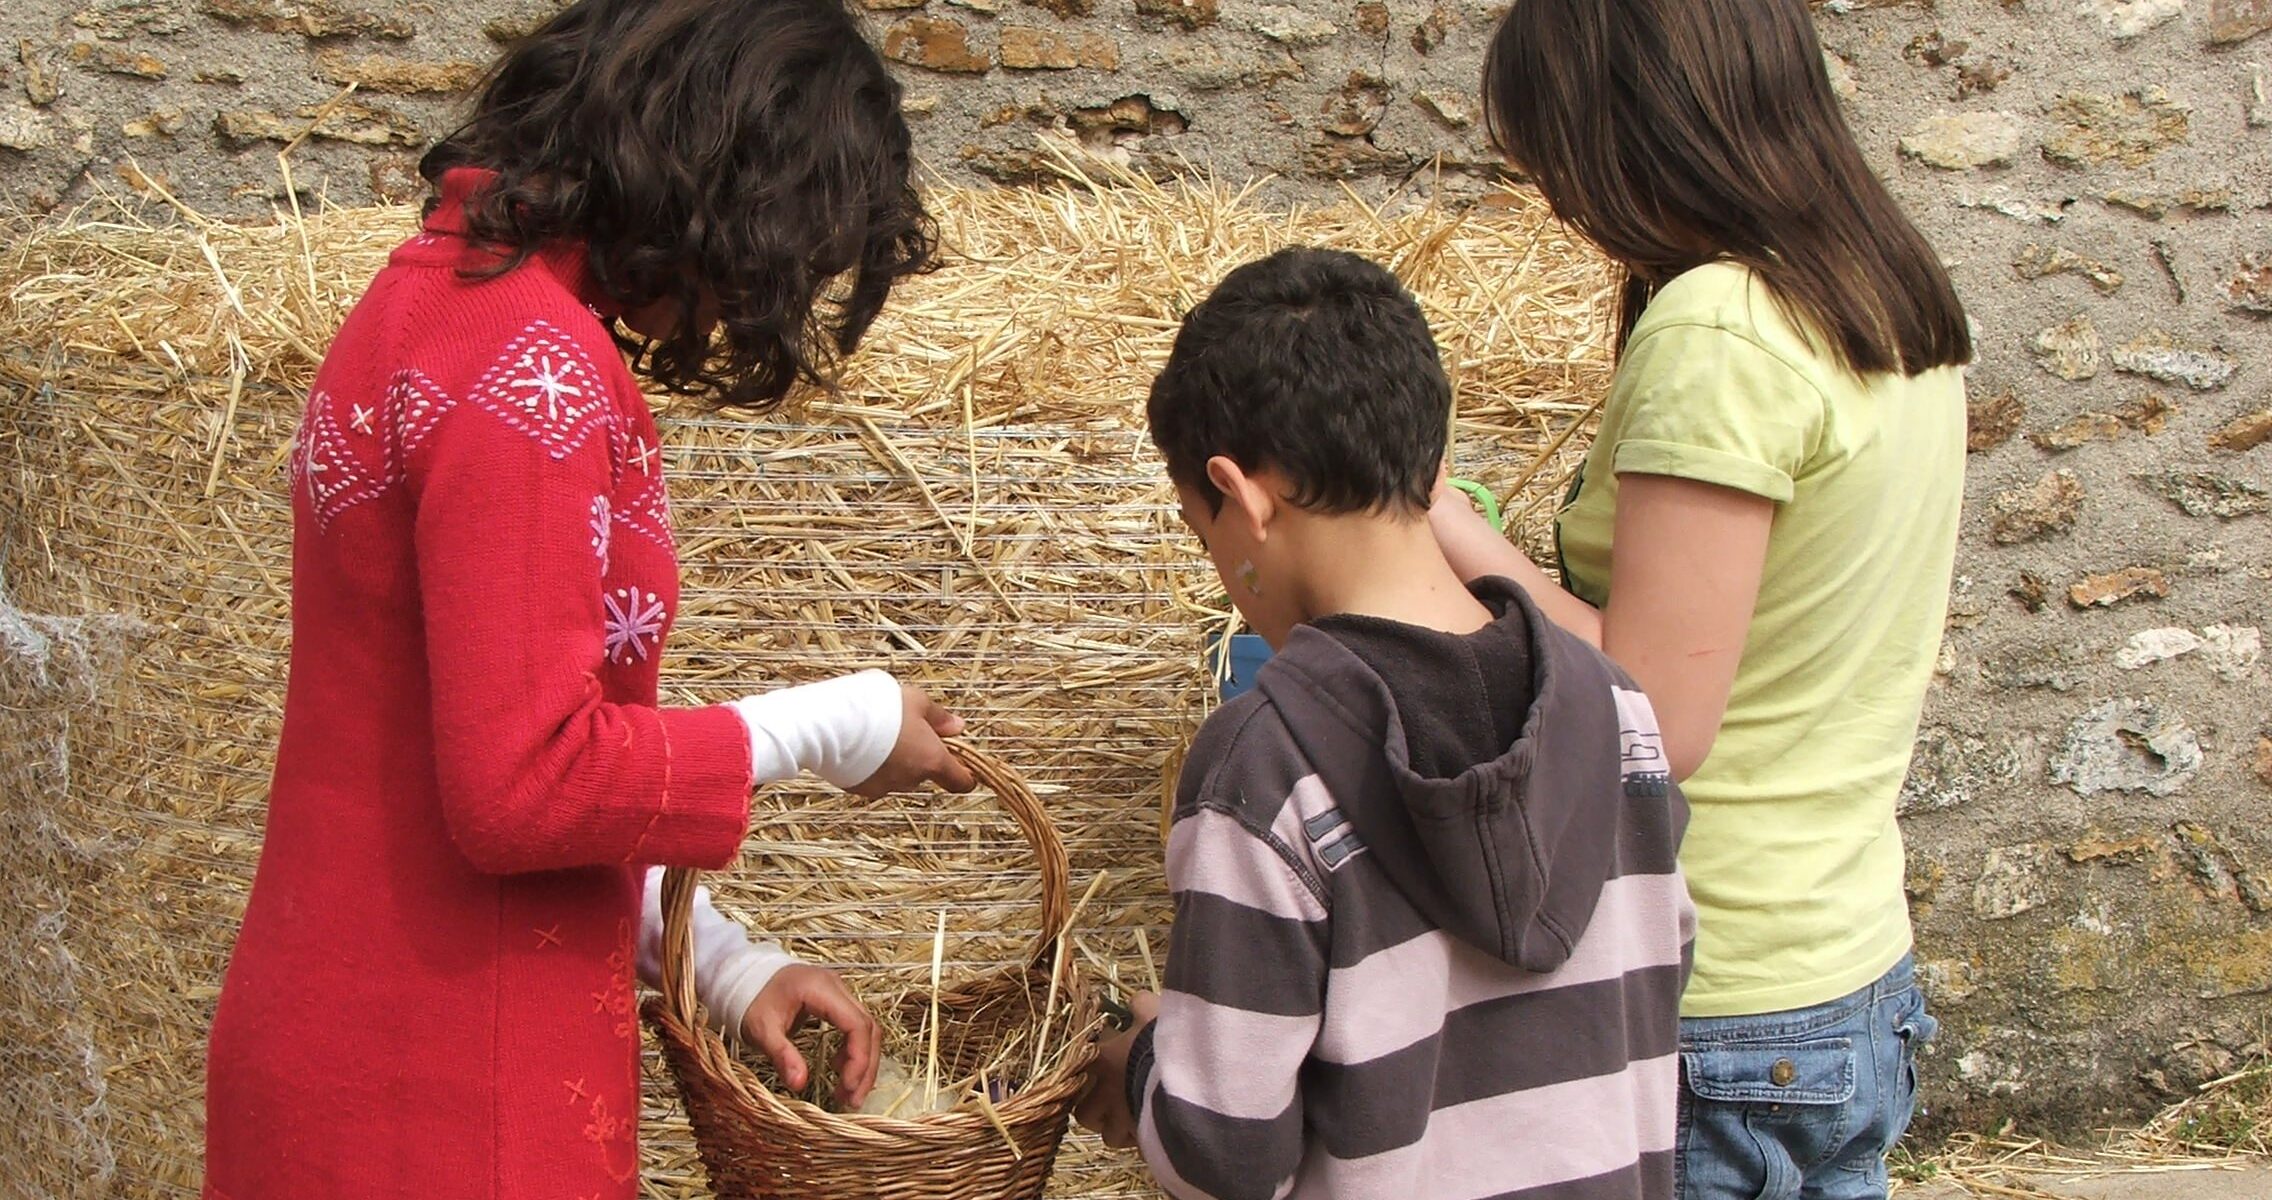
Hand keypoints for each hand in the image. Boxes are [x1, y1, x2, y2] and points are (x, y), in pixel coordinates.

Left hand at [741, 964, 881, 1109]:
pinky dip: (854, 1050)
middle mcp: (837, 986)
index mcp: (821, 989)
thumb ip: (782, 1055)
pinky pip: (856, 1025)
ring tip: (849, 1092)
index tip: (848, 1087)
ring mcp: (839, 991)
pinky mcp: (836, 999)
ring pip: (867, 1028)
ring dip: (863, 1061)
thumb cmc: (751, 1000)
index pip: (857, 1025)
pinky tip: (838, 1069)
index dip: (859, 1059)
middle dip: (865, 1066)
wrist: (744, 977)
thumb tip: (799, 1085)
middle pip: (869, 1027)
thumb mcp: (762, 1029)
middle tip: (853, 1099)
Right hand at [850, 686, 976, 797]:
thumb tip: (958, 727)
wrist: (832, 724)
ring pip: (898, 776)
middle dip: (919, 757)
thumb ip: (938, 717)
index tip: (963, 768)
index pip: (960, 781)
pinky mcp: (860, 789)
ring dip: (894, 762)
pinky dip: (871, 767)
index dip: (965, 776)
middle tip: (903, 730)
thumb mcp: (915, 700)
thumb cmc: (879, 707)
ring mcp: (885, 787)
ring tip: (876, 734)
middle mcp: (911, 779)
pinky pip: (873, 779)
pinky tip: (859, 745)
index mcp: (932, 759)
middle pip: (924, 773)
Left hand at [1075, 991, 1158, 1150]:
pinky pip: (1135, 1147)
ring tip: (1135, 1119)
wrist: (1187, 1074)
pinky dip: (1141, 1141)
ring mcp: (1121, 1121)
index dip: (1094, 1069)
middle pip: (1085, 1114)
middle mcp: (1103, 1095)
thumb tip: (1135, 1000)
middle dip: (1097, 1111)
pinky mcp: (1141, 1140)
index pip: (1080, 1070)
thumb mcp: (1154, 1012)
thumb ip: (1141, 1004)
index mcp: (1100, 1062)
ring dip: (1119, 1128)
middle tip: (1114, 1102)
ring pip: (1109, 1136)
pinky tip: (1154, 1130)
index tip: (1109, 1063)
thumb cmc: (1164, 1040)